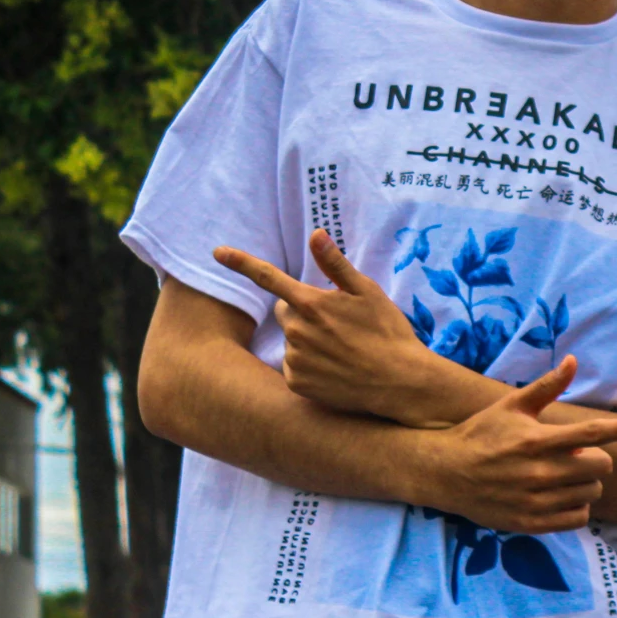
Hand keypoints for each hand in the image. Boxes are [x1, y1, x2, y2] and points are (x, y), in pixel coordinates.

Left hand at [214, 229, 459, 426]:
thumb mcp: (367, 292)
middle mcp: (297, 331)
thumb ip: (335, 265)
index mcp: (312, 304)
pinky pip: (293, 366)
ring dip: (308, 340)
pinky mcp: (297, 383)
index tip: (217, 251)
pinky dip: (309, 365)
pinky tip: (335, 369)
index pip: (268, 277)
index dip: (241, 262)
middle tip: (337, 323)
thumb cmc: (387, 332)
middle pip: (286, 311)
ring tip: (342, 350)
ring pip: (292, 340)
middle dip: (304, 311)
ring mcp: (295, 359)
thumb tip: (315, 234)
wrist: (399, 383)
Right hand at [417, 357, 616, 533]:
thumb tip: (573, 360)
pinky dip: (576, 507)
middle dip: (595, 459)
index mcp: (537, 439)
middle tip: (575, 456)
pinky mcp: (530, 524)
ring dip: (585, 483)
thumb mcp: (511, 406)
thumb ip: (547, 386)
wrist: (445, 473)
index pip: (592, 435)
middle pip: (599, 467)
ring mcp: (535, 500)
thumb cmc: (482, 433)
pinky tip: (558, 496)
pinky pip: (577, 518)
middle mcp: (539, 472)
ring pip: (590, 494)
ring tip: (562, 475)